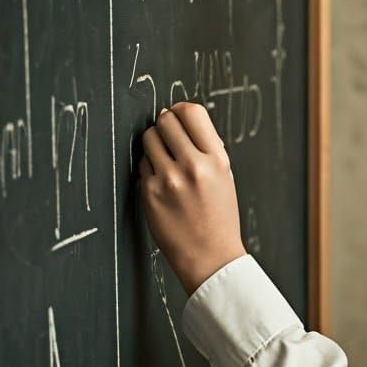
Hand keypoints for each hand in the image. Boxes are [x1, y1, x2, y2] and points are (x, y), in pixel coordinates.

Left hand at [137, 102, 247, 295]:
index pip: (192, 112)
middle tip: (168, 138)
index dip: (180, 110)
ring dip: (154, 144)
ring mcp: (169, 180)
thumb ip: (206, 148)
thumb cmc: (219, 216)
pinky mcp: (150, 193)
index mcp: (217, 160)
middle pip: (165, 121)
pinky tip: (161, 183)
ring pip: (149, 138)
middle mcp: (194, 166)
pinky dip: (149, 168)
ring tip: (164, 160)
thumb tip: (181, 116)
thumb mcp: (225, 177)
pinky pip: (142, 164)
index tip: (176, 115)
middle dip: (164, 125)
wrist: (210, 256)